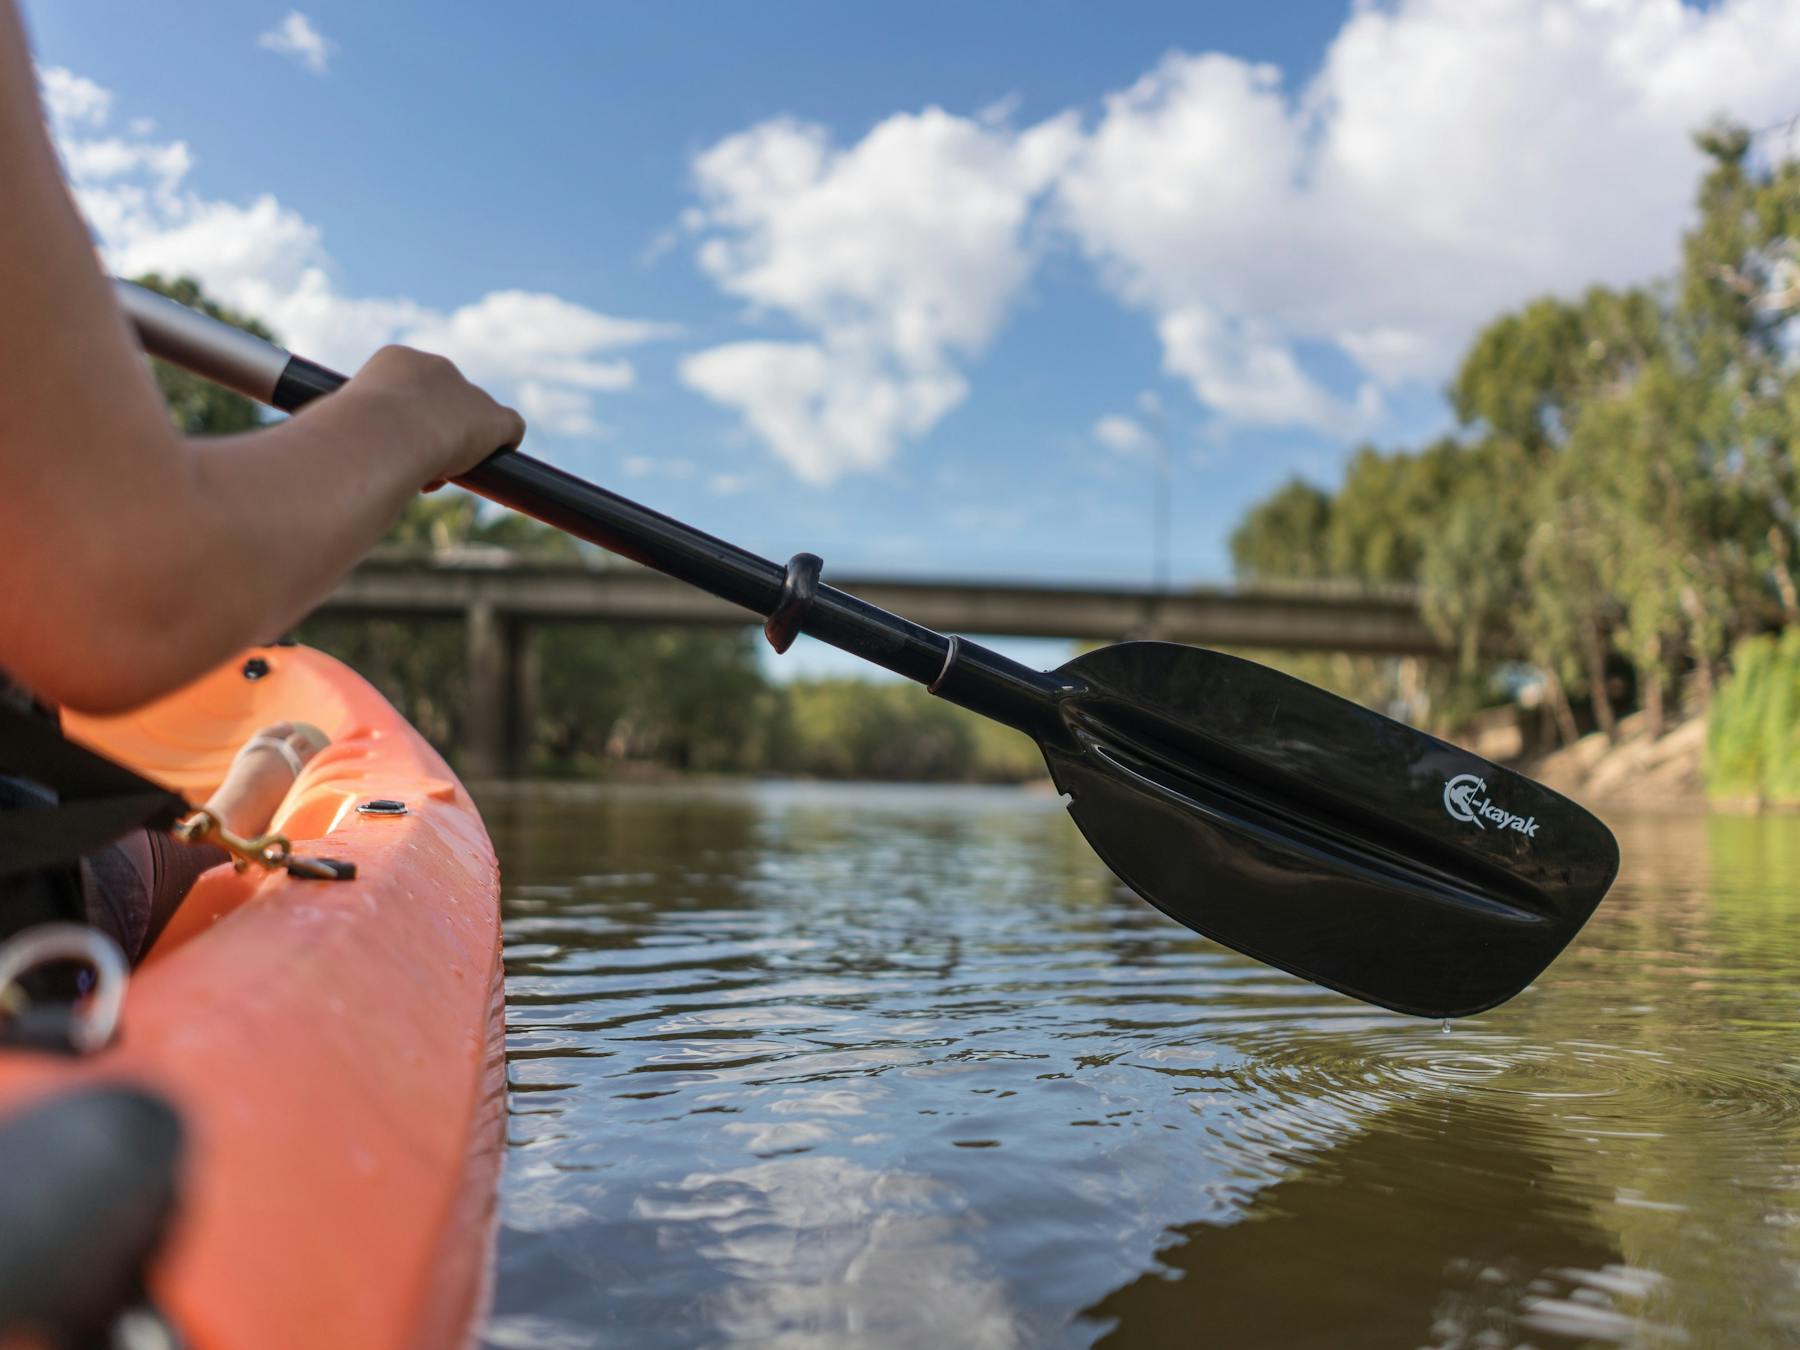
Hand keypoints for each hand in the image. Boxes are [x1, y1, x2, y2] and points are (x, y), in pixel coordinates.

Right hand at [342, 346, 524, 488]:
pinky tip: (488, 466)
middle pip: (442, 404)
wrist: (380, 435)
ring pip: (471, 420)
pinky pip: (511, 427)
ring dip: (457, 447)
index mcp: (395, 360)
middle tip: (412, 464)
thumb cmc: (345, 434)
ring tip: (432, 473)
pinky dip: (502, 445)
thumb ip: (349, 428)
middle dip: (431, 434)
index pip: (409, 392)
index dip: (403, 423)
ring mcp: (468, 391)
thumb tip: (338, 446)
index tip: (391, 447)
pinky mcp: (494, 418)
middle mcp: (436, 367)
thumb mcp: (334, 423)